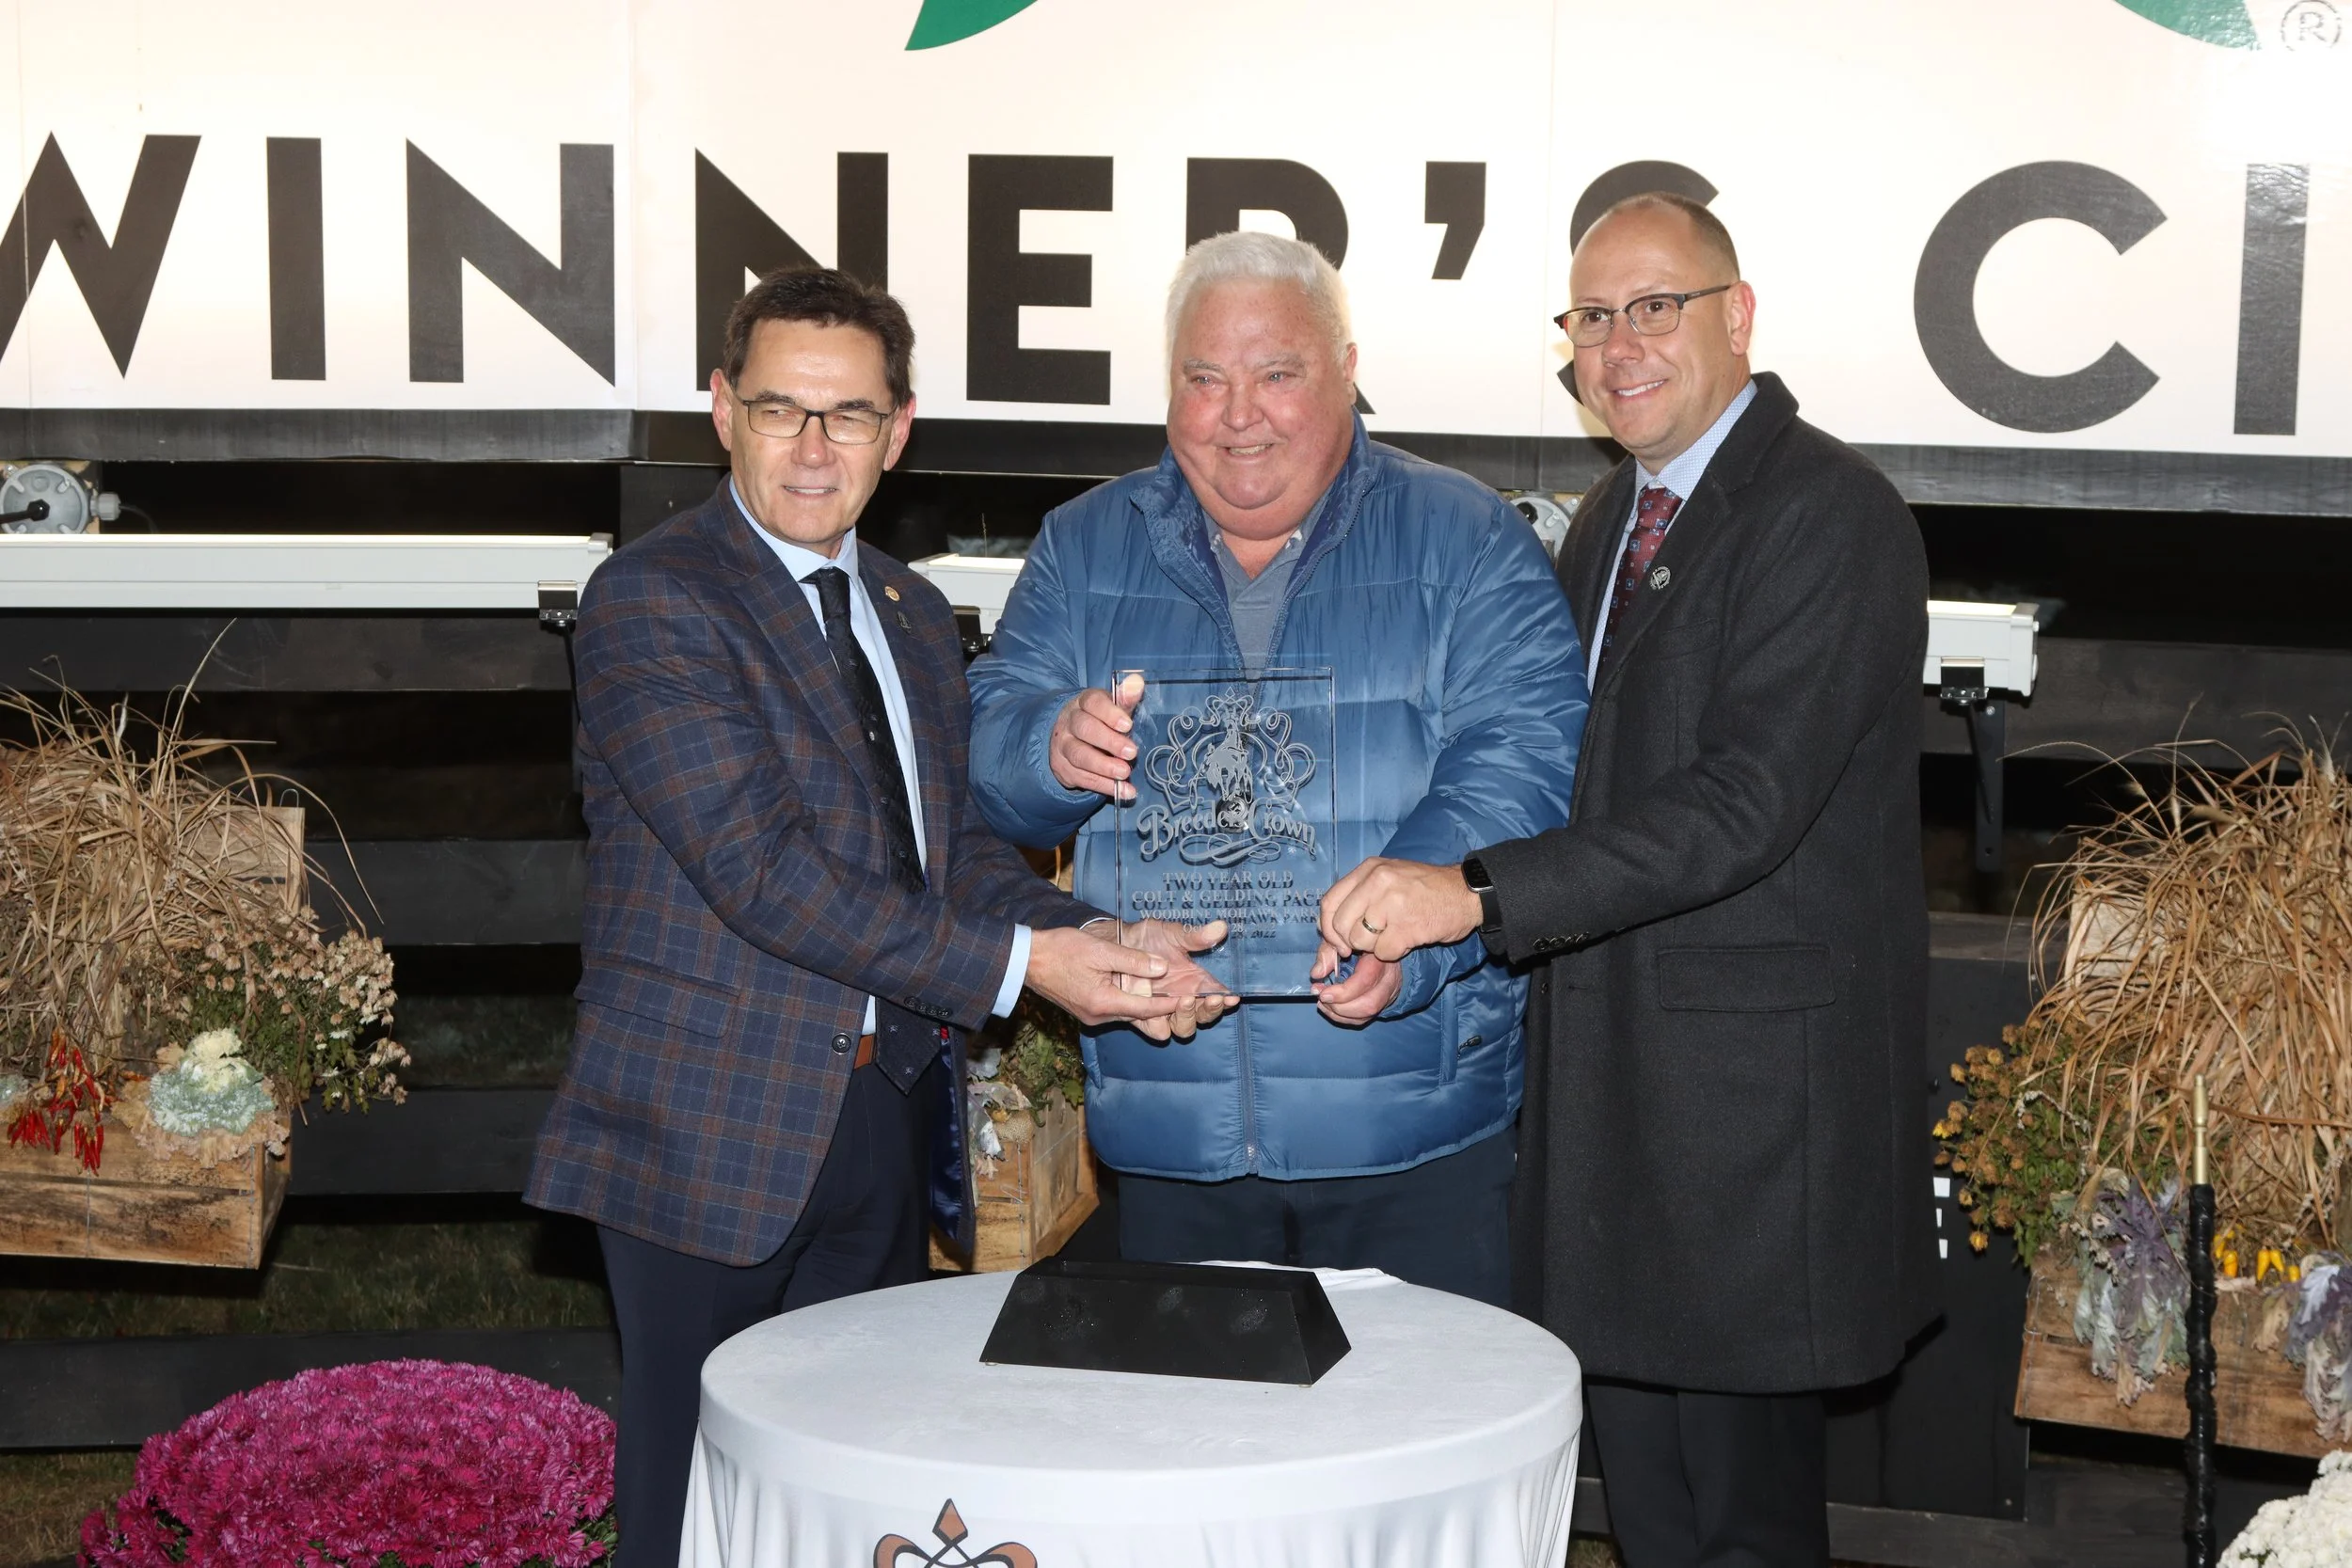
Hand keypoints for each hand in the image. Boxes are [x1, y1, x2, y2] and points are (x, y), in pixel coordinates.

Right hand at [1023, 924, 1180, 1029]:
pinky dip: (1132, 1002)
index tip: (1191, 999)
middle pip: (1140, 1016)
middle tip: (1187, 998)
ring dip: (1148, 1005)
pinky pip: (1117, 1010)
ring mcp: (1093, 1016)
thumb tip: (1161, 967)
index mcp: (1103, 1002)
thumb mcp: (1100, 950)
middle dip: (1163, 1008)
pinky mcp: (1088, 1011)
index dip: (1170, 1005)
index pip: (1146, 1009)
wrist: (1028, 960)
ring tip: (1170, 993)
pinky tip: (1141, 990)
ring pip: (1129, 1014)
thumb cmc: (1061, 950)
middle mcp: (1100, 1016)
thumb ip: (1132, 960)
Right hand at [1049, 673, 1145, 800]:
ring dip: (1104, 766)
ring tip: (1125, 773)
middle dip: (1109, 742)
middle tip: (1132, 753)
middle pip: (1085, 729)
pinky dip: (1105, 786)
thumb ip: (1125, 699)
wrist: (1068, 740)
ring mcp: (1063, 747)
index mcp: (1083, 703)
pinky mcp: (1064, 769)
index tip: (1127, 724)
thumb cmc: (1099, 721)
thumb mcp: (1111, 708)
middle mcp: (1069, 723)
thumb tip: (1137, 683)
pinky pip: (1083, 778)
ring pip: (1080, 755)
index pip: (1093, 703)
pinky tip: (1124, 791)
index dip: (1109, 713)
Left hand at [1114, 919, 1233, 1040]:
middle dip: (1208, 1011)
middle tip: (1208, 998)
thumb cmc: (1148, 937)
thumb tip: (1221, 927)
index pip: (1216, 998)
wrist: (1118, 941)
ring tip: (1184, 1000)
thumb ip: (1195, 936)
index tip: (1230, 997)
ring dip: (1187, 1018)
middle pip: (1202, 1017)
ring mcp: (1163, 1008)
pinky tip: (1159, 1013)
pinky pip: (1155, 1030)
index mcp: (1195, 981)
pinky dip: (1159, 1026)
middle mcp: (1182, 998)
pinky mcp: (1143, 1014)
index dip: (1224, 1001)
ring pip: (1183, 1028)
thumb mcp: (1173, 934)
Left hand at [1310, 946, 1401, 1026]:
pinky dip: (1344, 1018)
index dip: (1343, 992)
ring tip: (1323, 1003)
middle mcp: (1389, 978)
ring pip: (1369, 1013)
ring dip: (1340, 1014)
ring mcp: (1389, 993)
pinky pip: (1365, 1018)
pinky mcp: (1383, 1003)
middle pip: (1370, 1003)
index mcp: (1379, 957)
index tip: (1323, 993)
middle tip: (1321, 998)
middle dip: (1340, 1007)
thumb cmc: (1356, 940)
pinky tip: (1331, 1008)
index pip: (1366, 980)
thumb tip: (1316, 974)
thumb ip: (1327, 952)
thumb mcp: (1340, 938)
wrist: (1377, 943)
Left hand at [1318, 857, 1481, 963]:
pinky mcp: (1408, 926)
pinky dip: (1394, 953)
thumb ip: (1359, 896)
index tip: (1338, 942)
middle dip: (1351, 942)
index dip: (1328, 928)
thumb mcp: (1389, 877)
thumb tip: (1329, 932)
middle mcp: (1378, 882)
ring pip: (1360, 941)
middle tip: (1371, 941)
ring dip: (1375, 947)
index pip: (1329, 902)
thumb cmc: (1425, 889)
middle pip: (1341, 925)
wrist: (1467, 892)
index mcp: (1369, 869)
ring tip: (1395, 934)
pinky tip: (1408, 939)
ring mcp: (1393, 903)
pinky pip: (1384, 952)